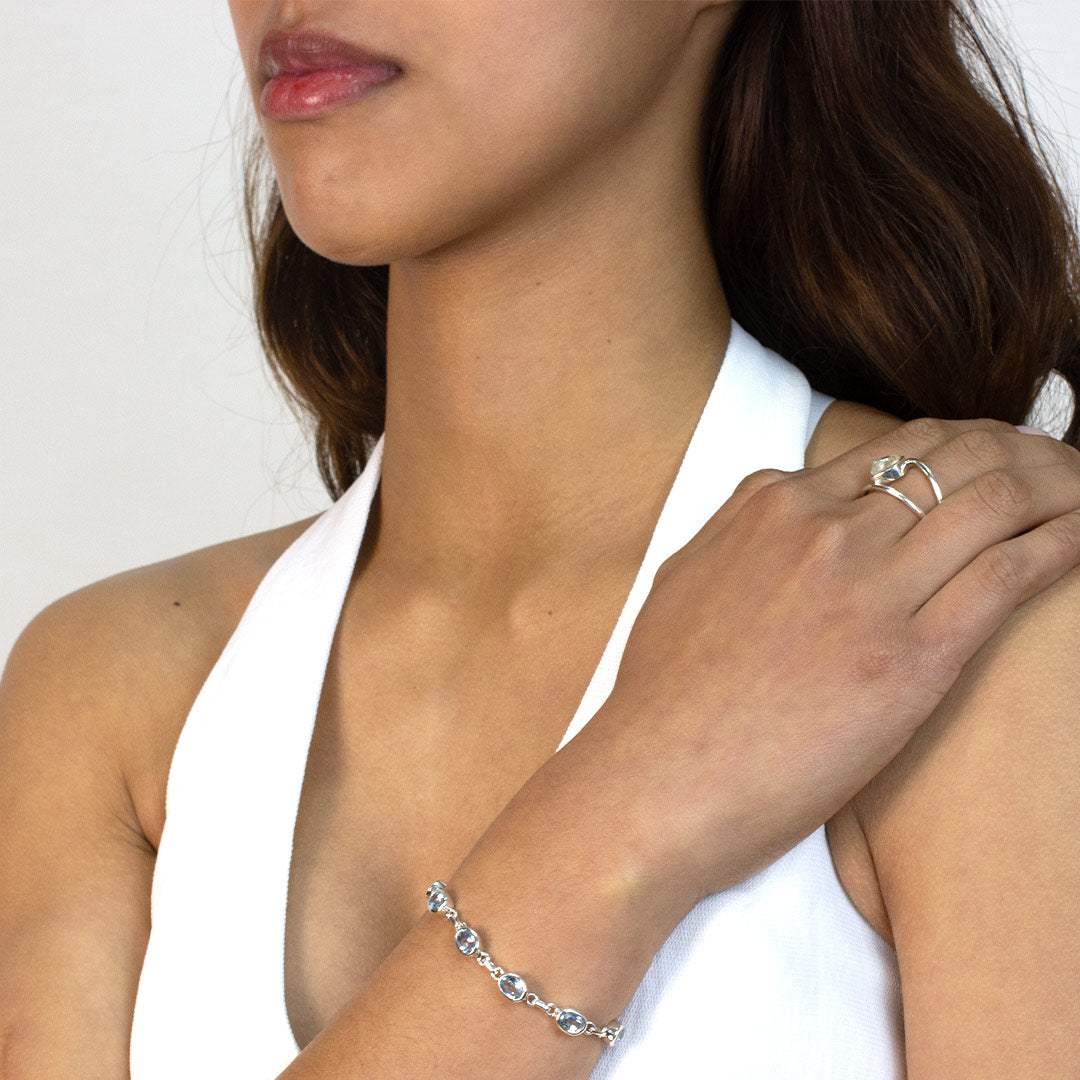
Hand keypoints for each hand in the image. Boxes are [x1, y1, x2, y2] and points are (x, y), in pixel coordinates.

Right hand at [528, 417, 1079, 921]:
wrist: (656, 779)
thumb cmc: (663, 699)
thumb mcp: (685, 580)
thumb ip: (739, 532)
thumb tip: (780, 513)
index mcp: (770, 507)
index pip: (892, 448)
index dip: (957, 447)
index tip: (990, 462)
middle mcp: (824, 530)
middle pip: (953, 457)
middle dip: (1020, 450)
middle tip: (1058, 467)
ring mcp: (868, 588)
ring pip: (993, 499)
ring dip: (1057, 486)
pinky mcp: (911, 657)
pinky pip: (1009, 573)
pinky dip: (1063, 543)